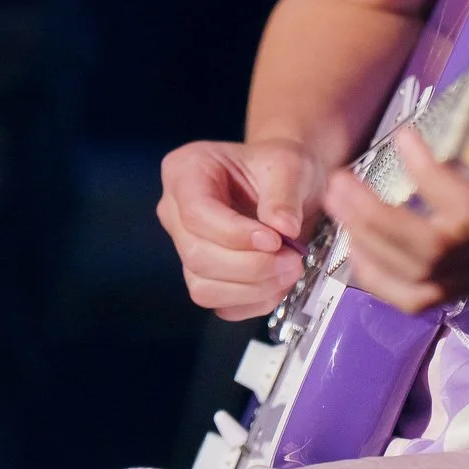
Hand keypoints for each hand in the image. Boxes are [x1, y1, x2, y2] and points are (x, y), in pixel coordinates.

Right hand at [157, 139, 326, 319]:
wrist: (288, 184)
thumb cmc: (278, 167)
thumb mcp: (288, 165)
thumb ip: (284, 194)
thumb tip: (284, 228)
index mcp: (184, 171)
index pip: (196, 213)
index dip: (234, 234)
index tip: (276, 239)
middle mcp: (175, 212)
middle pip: (197, 255)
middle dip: (251, 266)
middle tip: (293, 259)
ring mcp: (185, 246)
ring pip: (203, 287)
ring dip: (252, 288)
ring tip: (289, 271)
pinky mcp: (203, 275)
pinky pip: (218, 303)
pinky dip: (252, 302)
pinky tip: (278, 284)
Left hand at [325, 126, 468, 312]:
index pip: (467, 204)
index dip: (427, 172)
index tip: (404, 133)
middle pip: (427, 249)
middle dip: (376, 217)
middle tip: (339, 178)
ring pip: (417, 277)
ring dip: (367, 242)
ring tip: (337, 198)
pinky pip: (420, 300)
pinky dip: (382, 283)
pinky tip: (355, 249)